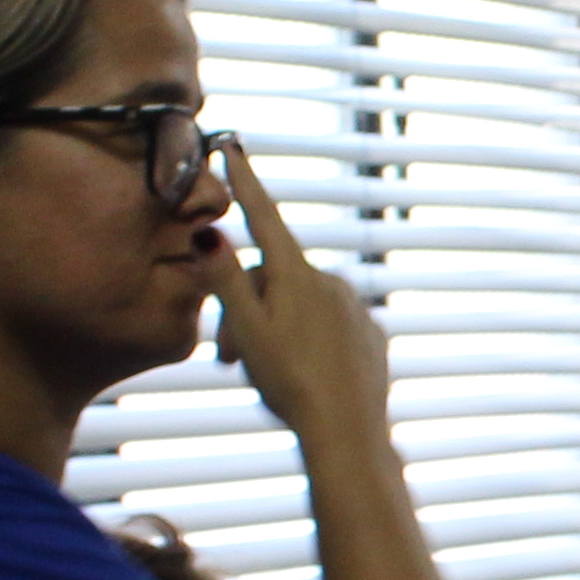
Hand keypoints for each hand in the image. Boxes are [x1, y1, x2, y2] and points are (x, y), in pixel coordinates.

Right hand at [204, 137, 390, 451]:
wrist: (348, 433)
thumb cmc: (290, 384)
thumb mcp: (247, 331)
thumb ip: (226, 280)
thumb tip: (210, 231)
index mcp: (296, 276)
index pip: (263, 216)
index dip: (244, 182)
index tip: (232, 146)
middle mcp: (331, 281)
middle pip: (271, 279)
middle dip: (243, 309)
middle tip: (225, 360)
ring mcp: (354, 308)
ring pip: (298, 306)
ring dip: (272, 330)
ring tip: (263, 374)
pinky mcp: (370, 336)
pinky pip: (328, 328)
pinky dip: (307, 344)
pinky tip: (302, 376)